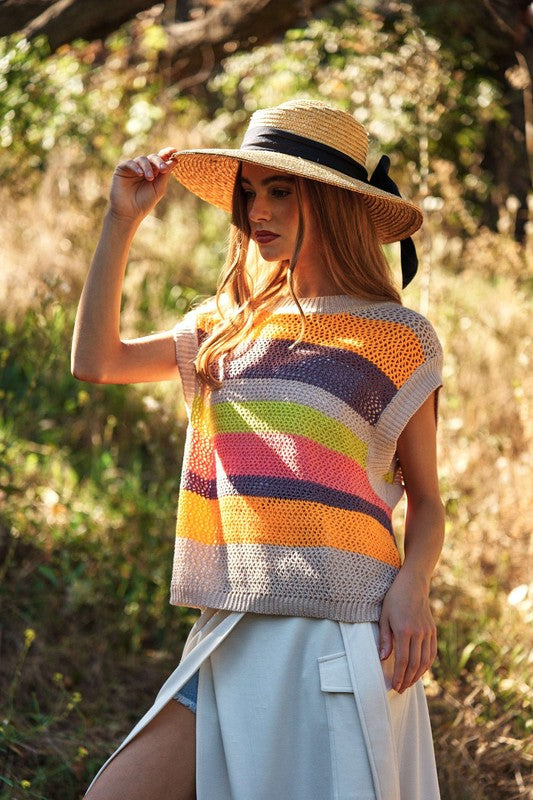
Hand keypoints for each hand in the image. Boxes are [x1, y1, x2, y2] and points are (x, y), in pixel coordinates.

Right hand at [108, 148, 176, 221]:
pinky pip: (130, 163)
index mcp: (154, 172)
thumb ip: (165, 175)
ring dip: (147, 167)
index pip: (161, 160)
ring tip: (150, 178)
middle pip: (153, 157)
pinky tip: (140, 174)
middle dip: (159, 161)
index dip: (167, 154)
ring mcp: (133, 168)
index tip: (174, 151)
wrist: (129, 213)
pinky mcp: (122, 169)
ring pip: (142, 159)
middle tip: (163, 169)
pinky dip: (136, 167)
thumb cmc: (144, 202)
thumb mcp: (158, 188)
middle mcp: (144, 168)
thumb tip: (174, 160)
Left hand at [378, 568, 436, 692]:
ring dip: (417, 675)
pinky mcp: (433, 631)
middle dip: (407, 679)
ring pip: (425, 661)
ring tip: (408, 683)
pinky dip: (426, 665)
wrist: (413, 584)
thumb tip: (383, 658)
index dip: (399, 676)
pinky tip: (420, 671)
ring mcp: (427, 632)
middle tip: (400, 689)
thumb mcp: (384, 616)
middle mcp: (418, 633)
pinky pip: (432, 652)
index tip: (394, 686)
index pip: (402, 660)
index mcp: (404, 630)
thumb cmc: (394, 598)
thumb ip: (384, 638)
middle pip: (414, 664)